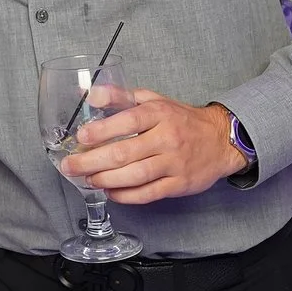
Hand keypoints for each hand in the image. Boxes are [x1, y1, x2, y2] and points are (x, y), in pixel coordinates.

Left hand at [58, 89, 246, 204]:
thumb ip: (122, 97)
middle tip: (70, 166)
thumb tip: (91, 95)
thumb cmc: (182, 120)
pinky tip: (110, 192)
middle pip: (125, 153)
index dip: (103, 130)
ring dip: (106, 180)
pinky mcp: (179, 184)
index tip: (81, 136)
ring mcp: (174, 163)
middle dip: (92, 161)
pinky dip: (126, 195)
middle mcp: (167, 138)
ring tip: (88, 179)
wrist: (221, 140)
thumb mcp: (155, 100)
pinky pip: (148, 193)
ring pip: (135, 176)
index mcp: (160, 114)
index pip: (128, 120)